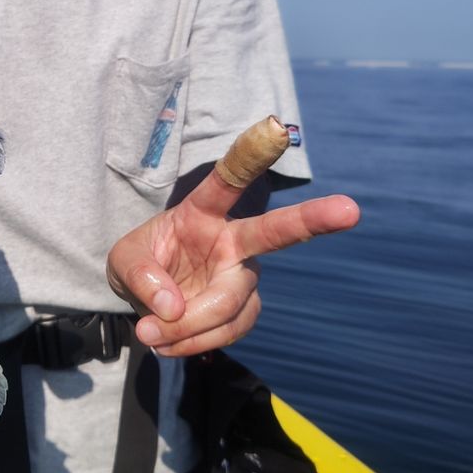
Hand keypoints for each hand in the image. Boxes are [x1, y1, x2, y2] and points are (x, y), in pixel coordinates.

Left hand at [106, 170, 359, 356]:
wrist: (144, 302)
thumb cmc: (139, 266)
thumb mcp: (122, 262)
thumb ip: (140, 276)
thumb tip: (172, 307)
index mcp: (202, 211)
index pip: (227, 180)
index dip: (249, 155)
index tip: (273, 129)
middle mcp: (233, 239)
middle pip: (274, 232)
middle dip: (313, 219)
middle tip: (350, 209)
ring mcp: (243, 275)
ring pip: (232, 303)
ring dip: (190, 326)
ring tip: (151, 333)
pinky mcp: (244, 309)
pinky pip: (228, 330)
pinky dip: (193, 341)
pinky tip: (167, 343)